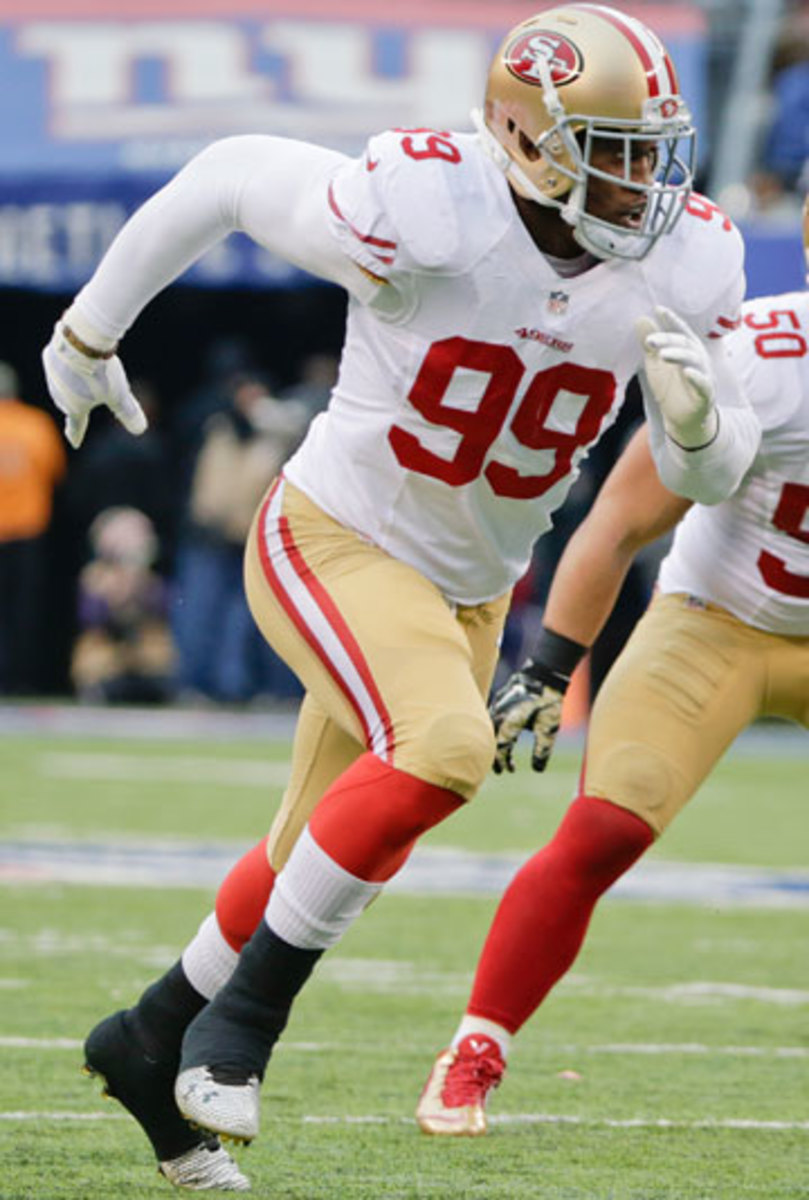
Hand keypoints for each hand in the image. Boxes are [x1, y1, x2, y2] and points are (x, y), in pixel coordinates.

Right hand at [42, 313, 146, 448]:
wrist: (81, 341)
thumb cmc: (101, 372)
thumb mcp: (119, 395)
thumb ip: (128, 413)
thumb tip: (141, 430)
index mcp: (75, 408)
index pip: (76, 425)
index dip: (76, 434)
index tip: (75, 443)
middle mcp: (59, 395)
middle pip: (70, 403)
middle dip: (77, 404)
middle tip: (87, 400)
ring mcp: (52, 375)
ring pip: (63, 383)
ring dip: (73, 382)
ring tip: (87, 373)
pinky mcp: (50, 356)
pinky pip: (59, 363)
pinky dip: (67, 363)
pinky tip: (75, 356)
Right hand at [489, 661, 565, 774]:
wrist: (543, 675)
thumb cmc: (547, 701)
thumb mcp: (549, 727)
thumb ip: (543, 749)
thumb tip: (538, 769)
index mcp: (512, 720)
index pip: (501, 745)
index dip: (503, 760)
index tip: (509, 770)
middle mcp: (500, 713)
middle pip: (491, 740)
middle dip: (495, 757)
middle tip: (501, 770)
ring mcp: (497, 707)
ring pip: (490, 731)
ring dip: (495, 746)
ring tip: (504, 759)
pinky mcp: (499, 703)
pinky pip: (491, 722)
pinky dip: (495, 734)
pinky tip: (505, 740)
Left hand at [637, 305, 717, 448]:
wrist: (681, 420)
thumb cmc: (670, 389)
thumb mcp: (655, 365)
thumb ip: (650, 344)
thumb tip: (640, 318)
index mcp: (687, 350)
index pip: (679, 331)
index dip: (671, 320)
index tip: (658, 309)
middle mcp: (698, 360)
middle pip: (685, 345)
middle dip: (668, 340)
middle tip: (649, 340)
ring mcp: (704, 377)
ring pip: (695, 361)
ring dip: (679, 355)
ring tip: (663, 354)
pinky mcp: (706, 396)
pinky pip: (704, 385)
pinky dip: (697, 377)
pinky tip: (686, 372)